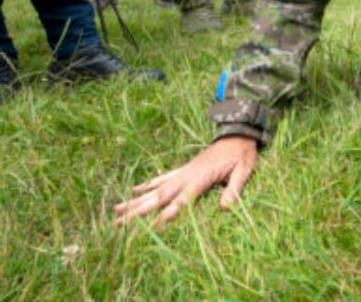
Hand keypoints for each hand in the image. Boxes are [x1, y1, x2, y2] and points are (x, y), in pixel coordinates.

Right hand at [114, 135, 257, 225]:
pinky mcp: (184, 169)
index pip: (181, 200)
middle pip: (160, 196)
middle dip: (139, 210)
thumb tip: (224, 207)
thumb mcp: (244, 170)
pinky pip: (162, 178)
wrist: (238, 133)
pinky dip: (148, 185)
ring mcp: (183, 171)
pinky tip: (135, 191)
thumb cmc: (242, 154)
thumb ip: (235, 188)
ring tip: (116, 210)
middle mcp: (187, 175)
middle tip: (118, 222)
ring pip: (156, 188)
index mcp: (201, 178)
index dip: (167, 214)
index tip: (151, 227)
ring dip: (136, 200)